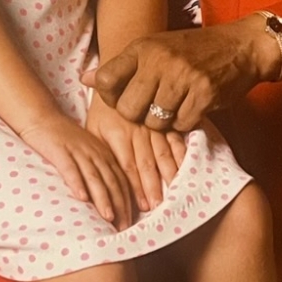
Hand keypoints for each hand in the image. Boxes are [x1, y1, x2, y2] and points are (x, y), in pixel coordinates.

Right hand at [20, 112, 137, 228]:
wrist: (42, 118)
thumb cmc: (64, 140)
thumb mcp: (87, 152)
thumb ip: (98, 170)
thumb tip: (108, 198)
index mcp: (104, 154)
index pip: (121, 180)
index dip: (128, 202)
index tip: (131, 222)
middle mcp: (95, 153)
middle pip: (112, 181)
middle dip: (120, 205)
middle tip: (124, 227)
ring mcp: (77, 151)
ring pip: (94, 177)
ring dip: (103, 198)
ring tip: (109, 217)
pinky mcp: (59, 151)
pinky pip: (70, 168)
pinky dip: (77, 183)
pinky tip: (81, 198)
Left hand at [86, 91, 186, 212]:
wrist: (120, 75)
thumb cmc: (103, 107)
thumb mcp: (92, 126)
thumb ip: (97, 150)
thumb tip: (93, 177)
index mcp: (119, 133)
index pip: (127, 166)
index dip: (135, 186)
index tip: (142, 205)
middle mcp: (139, 130)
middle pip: (147, 163)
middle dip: (154, 187)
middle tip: (159, 206)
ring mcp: (155, 124)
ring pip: (164, 153)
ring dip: (169, 174)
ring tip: (175, 192)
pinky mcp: (166, 119)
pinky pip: (177, 138)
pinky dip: (183, 155)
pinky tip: (188, 168)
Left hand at [91, 14, 281, 131]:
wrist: (241, 46)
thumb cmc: (193, 50)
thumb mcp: (155, 48)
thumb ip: (122, 66)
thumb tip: (83, 79)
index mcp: (143, 48)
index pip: (106, 80)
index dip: (110, 98)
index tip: (124, 98)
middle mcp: (159, 60)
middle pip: (129, 109)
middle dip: (138, 117)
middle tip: (152, 109)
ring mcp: (183, 77)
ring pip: (154, 121)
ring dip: (163, 122)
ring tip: (174, 106)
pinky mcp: (204, 94)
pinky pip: (181, 124)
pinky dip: (185, 122)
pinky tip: (192, 107)